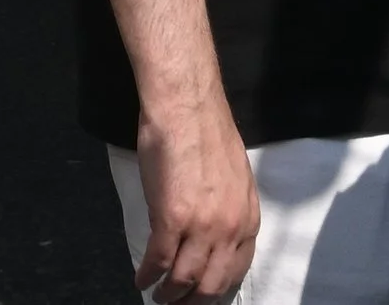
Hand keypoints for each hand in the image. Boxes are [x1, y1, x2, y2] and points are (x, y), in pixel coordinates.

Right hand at [133, 87, 258, 302]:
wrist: (186, 104)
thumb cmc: (207, 131)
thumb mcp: (233, 177)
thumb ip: (228, 210)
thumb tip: (215, 232)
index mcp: (247, 218)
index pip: (236, 270)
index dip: (215, 288)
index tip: (202, 294)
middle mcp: (229, 230)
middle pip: (211, 284)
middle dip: (193, 301)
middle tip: (179, 304)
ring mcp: (201, 228)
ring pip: (184, 280)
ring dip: (169, 294)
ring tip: (159, 296)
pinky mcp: (171, 220)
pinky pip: (158, 261)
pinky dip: (148, 276)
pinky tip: (141, 279)